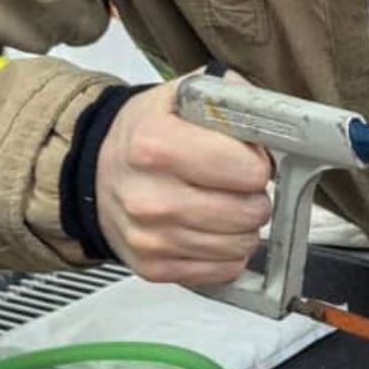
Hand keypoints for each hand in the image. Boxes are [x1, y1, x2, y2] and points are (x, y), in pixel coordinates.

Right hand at [96, 74, 271, 284]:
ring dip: (242, 227)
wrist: (96, 173)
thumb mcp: (178, 97)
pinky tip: (210, 230)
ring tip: (222, 206)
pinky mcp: (155, 268)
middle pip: (250, 212)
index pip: (249, 170)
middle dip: (254, 197)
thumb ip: (229, 99)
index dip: (258, 163)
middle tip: (237, 186)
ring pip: (242, 246)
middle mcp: (149, 197)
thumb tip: (271, 115)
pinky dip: (227, 253)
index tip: (246, 159)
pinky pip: (224, 270)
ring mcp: (151, 238)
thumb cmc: (143, 137)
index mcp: (155, 146)